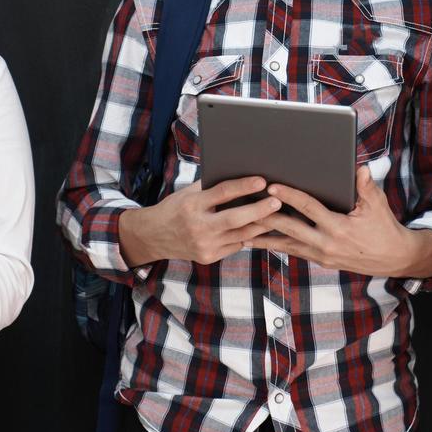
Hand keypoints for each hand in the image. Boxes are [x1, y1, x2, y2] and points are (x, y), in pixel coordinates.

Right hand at [119, 176, 283, 266]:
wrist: (153, 237)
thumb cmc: (175, 208)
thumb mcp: (188, 193)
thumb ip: (211, 186)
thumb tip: (240, 174)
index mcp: (192, 205)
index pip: (223, 193)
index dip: (244, 186)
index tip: (262, 181)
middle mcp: (198, 227)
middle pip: (236, 218)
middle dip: (259, 210)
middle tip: (277, 202)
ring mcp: (205, 245)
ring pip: (241, 235)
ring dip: (261, 225)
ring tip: (277, 215)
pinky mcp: (209, 257)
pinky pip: (236, 245)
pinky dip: (249, 236)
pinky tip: (262, 228)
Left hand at [243, 165, 431, 278]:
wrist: (393, 258)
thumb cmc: (384, 226)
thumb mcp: (377, 205)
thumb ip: (366, 186)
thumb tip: (359, 169)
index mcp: (339, 227)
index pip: (308, 208)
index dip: (289, 196)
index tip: (271, 187)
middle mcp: (326, 244)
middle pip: (289, 228)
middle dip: (266, 216)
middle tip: (244, 206)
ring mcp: (321, 255)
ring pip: (285, 244)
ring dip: (263, 236)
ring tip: (240, 229)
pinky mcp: (319, 260)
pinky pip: (292, 251)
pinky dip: (275, 244)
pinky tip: (257, 240)